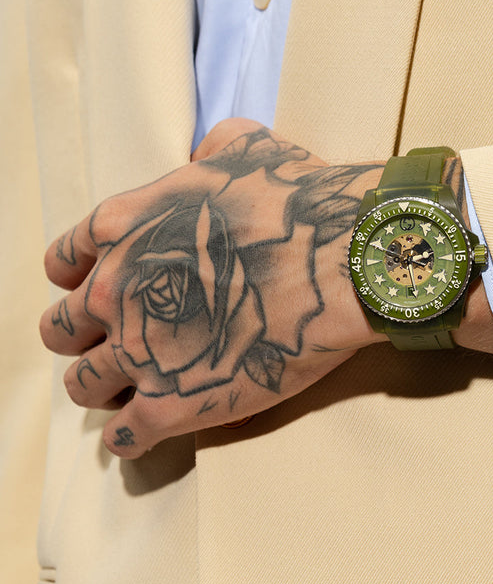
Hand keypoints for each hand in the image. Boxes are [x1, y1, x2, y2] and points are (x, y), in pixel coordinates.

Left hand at [40, 119, 383, 456]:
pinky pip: (123, 437)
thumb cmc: (300, 204)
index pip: (63, 263)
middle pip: (61, 330)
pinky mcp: (170, 404)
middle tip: (117, 344)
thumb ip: (210, 149)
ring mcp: (138, 351)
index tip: (101, 293)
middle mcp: (115, 291)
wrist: (340, 261)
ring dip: (102, 390)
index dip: (79, 281)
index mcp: (124, 228)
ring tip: (131, 392)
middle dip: (83, 339)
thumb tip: (208, 151)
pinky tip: (146, 432)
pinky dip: (129, 437)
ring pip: (82, 387)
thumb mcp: (248, 146)